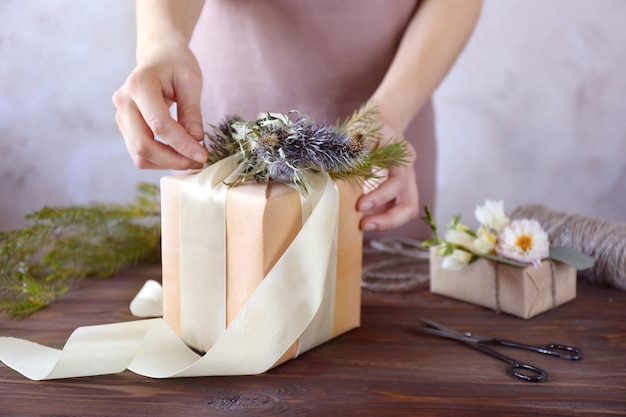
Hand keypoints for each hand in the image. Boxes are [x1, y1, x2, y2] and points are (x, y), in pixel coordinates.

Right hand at [112, 43, 207, 169]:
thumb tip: (195, 140)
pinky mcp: (125, 126)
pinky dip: (160, 160)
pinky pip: (140, 152)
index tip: (203, 155)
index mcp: (139, 85)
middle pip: (143, 145)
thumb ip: (192, 111)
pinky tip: (179, 154)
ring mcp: (121, 116)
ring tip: (191, 159)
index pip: (159, 125)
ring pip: (139, 154)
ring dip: (167, 163)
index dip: (182, 144)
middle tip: (198, 162)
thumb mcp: (191, 81)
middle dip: (173, 160)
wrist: (158, 55)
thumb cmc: (176, 64)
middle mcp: (124, 102)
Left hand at [357, 120, 419, 231]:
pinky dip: (380, 218)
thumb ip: (354, 149)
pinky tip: (361, 220)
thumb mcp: (361, 132)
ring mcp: (405, 185)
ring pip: (406, 211)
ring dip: (386, 223)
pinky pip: (394, 211)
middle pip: (409, 205)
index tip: (360, 205)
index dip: (380, 196)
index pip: (398, 183)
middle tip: (364, 225)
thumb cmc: (369, 127)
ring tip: (363, 227)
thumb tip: (339, 169)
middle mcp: (408, 174)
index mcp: (402, 158)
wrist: (381, 124)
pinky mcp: (397, 193)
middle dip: (388, 220)